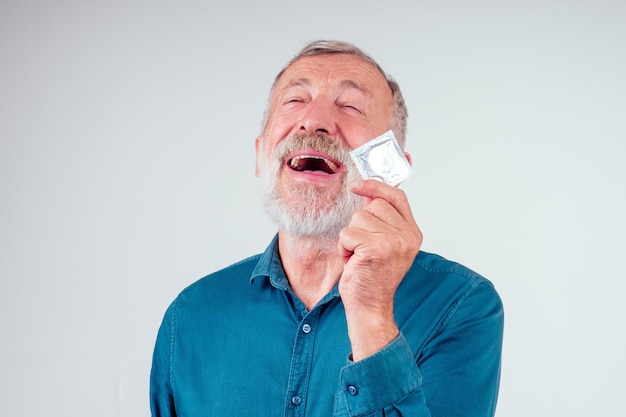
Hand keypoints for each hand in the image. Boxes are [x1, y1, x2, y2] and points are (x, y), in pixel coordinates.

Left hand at [338, 179, 422, 360]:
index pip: (397, 197)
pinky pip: (347, 233)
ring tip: (359, 256)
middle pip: (373, 205)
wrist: (370, 307)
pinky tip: (353, 263)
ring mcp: (393, 242)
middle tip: (363, 247)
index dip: (376, 186)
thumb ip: (382, 219)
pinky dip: (343, 248)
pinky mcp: (376, 248)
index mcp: (412, 233)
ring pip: (358, 218)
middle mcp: (407, 236)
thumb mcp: (384, 244)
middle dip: (360, 224)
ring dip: (350, 237)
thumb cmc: (372, 278)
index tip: (358, 185)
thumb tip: (368, 192)